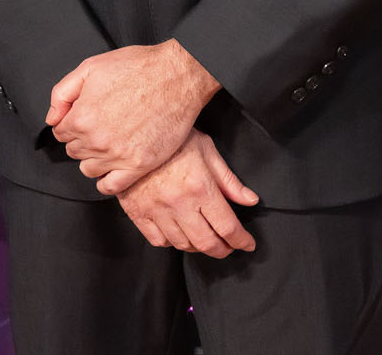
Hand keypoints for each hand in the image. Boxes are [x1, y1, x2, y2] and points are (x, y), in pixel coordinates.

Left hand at [47, 40, 218, 194]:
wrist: (176, 77)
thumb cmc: (136, 68)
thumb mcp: (89, 68)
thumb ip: (62, 94)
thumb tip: (52, 118)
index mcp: (82, 117)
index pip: (59, 133)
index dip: (68, 123)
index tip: (80, 118)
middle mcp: (97, 141)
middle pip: (73, 151)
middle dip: (80, 139)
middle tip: (97, 126)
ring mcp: (119, 156)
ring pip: (88, 169)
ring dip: (92, 159)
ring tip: (105, 144)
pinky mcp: (140, 165)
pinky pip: (111, 187)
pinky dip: (106, 181)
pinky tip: (111, 168)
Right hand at [117, 131, 257, 257]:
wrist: (131, 133)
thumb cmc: (171, 139)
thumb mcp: (206, 150)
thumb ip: (228, 180)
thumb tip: (249, 200)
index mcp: (199, 187)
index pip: (228, 227)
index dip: (242, 241)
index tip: (246, 243)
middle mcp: (178, 203)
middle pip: (207, 243)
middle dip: (223, 250)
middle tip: (228, 246)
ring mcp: (155, 209)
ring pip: (182, 245)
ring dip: (198, 247)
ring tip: (204, 238)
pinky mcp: (137, 211)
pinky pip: (158, 240)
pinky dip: (171, 242)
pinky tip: (177, 233)